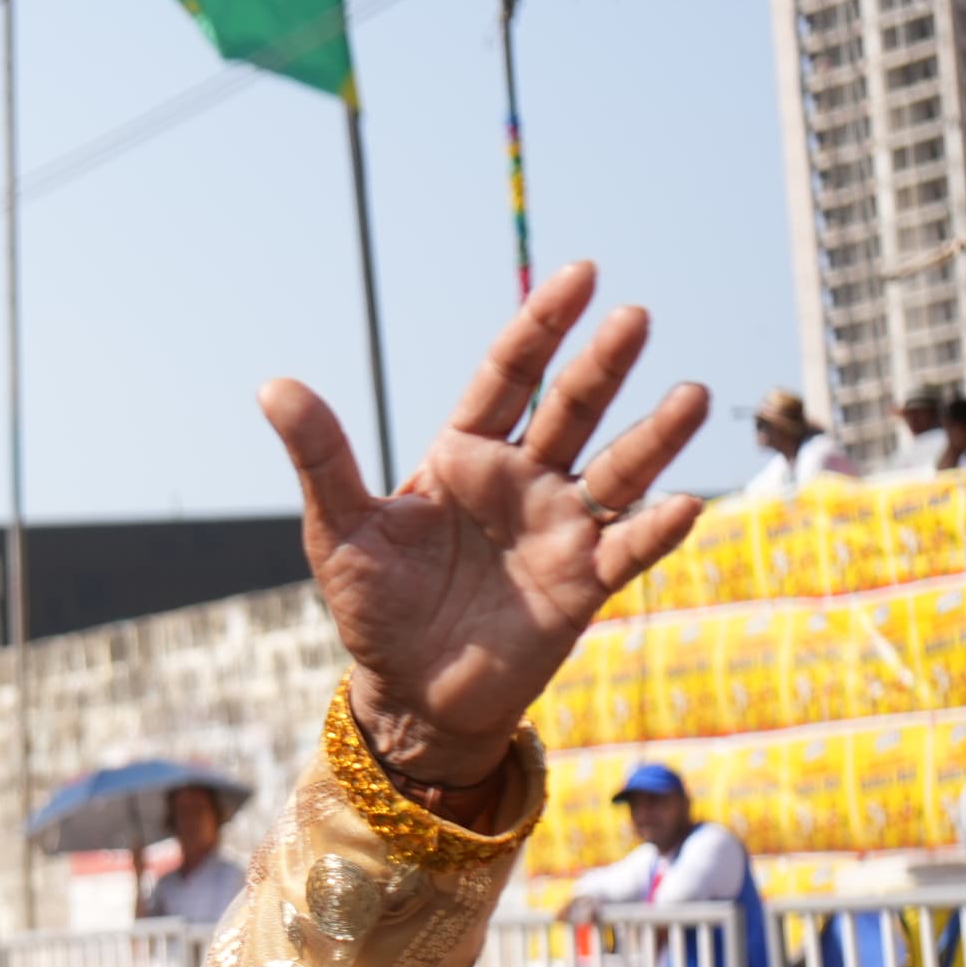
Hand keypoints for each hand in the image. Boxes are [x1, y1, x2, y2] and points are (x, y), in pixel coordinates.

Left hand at [261, 261, 708, 791]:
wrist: (409, 692)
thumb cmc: (375, 605)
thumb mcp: (338, 529)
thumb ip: (321, 457)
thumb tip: (274, 385)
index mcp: (465, 456)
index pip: (510, 376)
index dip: (542, 326)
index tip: (581, 274)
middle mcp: (523, 481)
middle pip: (571, 409)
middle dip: (603, 365)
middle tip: (635, 317)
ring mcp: (560, 528)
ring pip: (617, 470)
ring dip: (656, 436)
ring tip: (692, 395)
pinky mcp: (583, 584)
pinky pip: (628, 549)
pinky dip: (656, 529)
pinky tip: (682, 505)